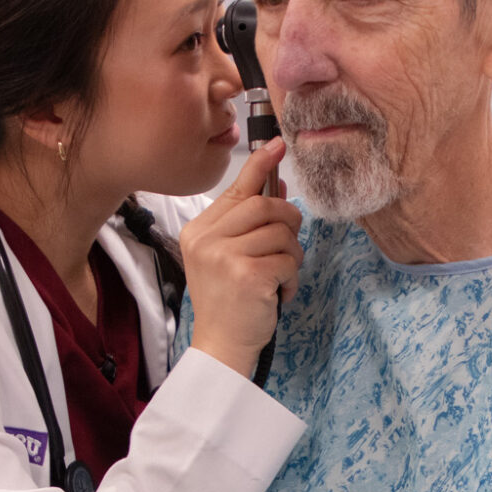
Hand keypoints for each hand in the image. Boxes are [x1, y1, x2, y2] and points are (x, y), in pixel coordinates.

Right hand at [180, 138, 302, 376]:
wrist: (221, 346)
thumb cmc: (230, 301)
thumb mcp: (231, 256)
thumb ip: (251, 222)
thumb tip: (278, 184)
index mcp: (198, 230)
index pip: (236, 190)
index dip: (260, 166)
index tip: (278, 145)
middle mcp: (206, 239)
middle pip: (264, 205)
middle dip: (288, 221)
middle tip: (289, 244)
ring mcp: (224, 256)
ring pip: (281, 232)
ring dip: (292, 255)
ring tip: (279, 276)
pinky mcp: (247, 275)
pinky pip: (288, 259)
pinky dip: (292, 277)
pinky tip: (278, 293)